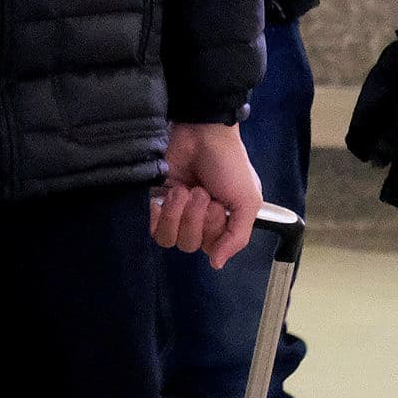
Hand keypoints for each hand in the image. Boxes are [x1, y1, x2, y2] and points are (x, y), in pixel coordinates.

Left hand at [152, 122, 261, 260]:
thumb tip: (217, 264)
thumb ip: (238, 237)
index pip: (211, 249)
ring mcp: (175, 211)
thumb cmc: (229, 164)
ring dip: (176, 214)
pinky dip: (157, 216)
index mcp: (221, 222)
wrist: (203, 132)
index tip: (218, 205)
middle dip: (195, 218)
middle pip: (188, 245)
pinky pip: (150, 228)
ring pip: (168, 239)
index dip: (212, 230)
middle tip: (201, 191)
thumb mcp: (248, 201)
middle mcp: (197, 220)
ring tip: (183, 190)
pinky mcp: (155, 200)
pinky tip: (163, 199)